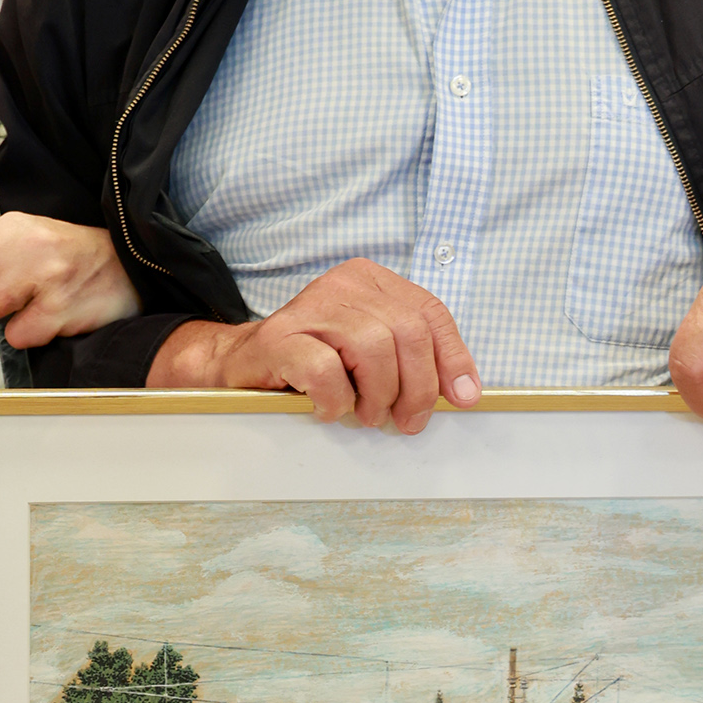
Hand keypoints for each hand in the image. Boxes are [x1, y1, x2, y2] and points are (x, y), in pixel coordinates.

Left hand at [0, 213, 141, 346]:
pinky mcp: (65, 314)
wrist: (129, 261)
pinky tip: (54, 317)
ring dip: (18, 324)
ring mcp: (51, 287)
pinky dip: (38, 332)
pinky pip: (28, 337)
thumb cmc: (71, 249)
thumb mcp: (30, 230)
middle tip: (16, 297)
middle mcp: (34, 255)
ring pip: (7, 328)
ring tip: (38, 308)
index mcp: (19, 231)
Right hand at [148, 259, 481, 434]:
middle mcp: (341, 283)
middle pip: (406, 331)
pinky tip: (329, 410)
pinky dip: (336, 399)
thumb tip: (464, 393)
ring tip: (364, 416)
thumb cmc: (313, 364)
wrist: (238, 367)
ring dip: (377, 395)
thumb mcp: (369, 353)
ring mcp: (307, 307)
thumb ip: (411, 359)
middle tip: (404, 421)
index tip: (462, 399)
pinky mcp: (277, 337)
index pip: (428, 311)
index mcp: (369, 280)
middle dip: (416, 387)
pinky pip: (324, 369)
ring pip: (372, 346)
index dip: (452, 358)